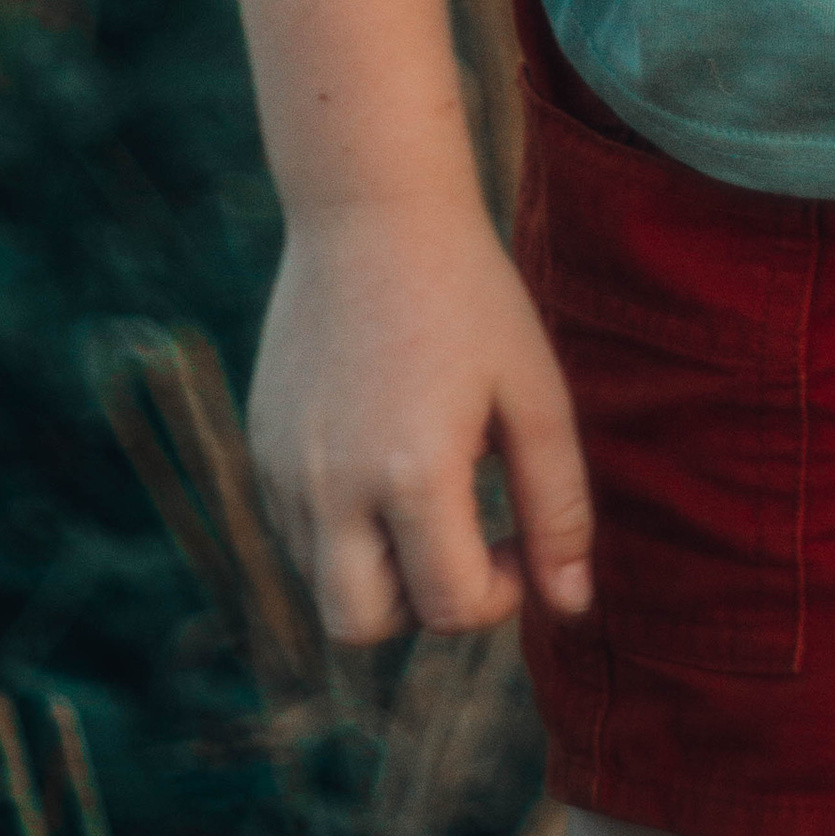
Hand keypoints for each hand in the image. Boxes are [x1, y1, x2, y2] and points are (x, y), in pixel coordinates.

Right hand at [246, 195, 592, 642]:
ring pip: (320, 583)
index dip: (499, 595)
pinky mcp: (261, 444)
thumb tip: (573, 605)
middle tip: (462, 540)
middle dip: (420, 606)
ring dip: (379, 570)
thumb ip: (559, 506)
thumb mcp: (534, 392)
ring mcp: (284, 467)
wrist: (372, 209)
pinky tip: (381, 454)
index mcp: (410, 474)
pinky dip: (339, 529)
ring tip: (425, 489)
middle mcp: (331, 486)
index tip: (517, 538)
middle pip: (359, 627)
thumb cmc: (469, 295)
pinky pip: (293, 530)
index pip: (448, 607)